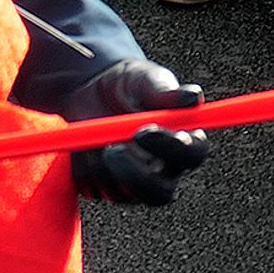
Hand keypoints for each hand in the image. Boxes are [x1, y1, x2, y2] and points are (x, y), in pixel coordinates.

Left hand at [60, 58, 208, 207]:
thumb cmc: (127, 85)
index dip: (171, 148)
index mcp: (184, 142)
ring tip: (93, 129)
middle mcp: (164, 170)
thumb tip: (192, 98)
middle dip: (133, 175)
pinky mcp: (106, 189)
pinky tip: (83, 143)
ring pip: (120, 192)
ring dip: (100, 163)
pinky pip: (91, 188)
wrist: (91, 90)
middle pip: (159, 193)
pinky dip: (82, 166)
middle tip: (110, 149)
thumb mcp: (145, 79)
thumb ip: (166, 91)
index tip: (142, 131)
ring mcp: (134, 185)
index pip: (192, 155)